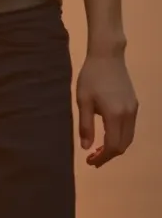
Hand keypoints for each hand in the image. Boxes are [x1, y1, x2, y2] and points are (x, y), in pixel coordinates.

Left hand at [76, 52, 137, 167]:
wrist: (107, 56)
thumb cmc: (91, 77)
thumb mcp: (83, 101)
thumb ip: (85, 125)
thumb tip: (86, 148)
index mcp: (114, 115)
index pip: (113, 146)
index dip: (102, 157)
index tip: (90, 161)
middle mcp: (128, 114)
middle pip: (123, 144)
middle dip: (109, 155)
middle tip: (93, 158)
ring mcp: (133, 109)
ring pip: (129, 137)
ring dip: (116, 146)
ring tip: (99, 149)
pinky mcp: (134, 104)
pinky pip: (130, 127)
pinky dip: (120, 136)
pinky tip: (108, 134)